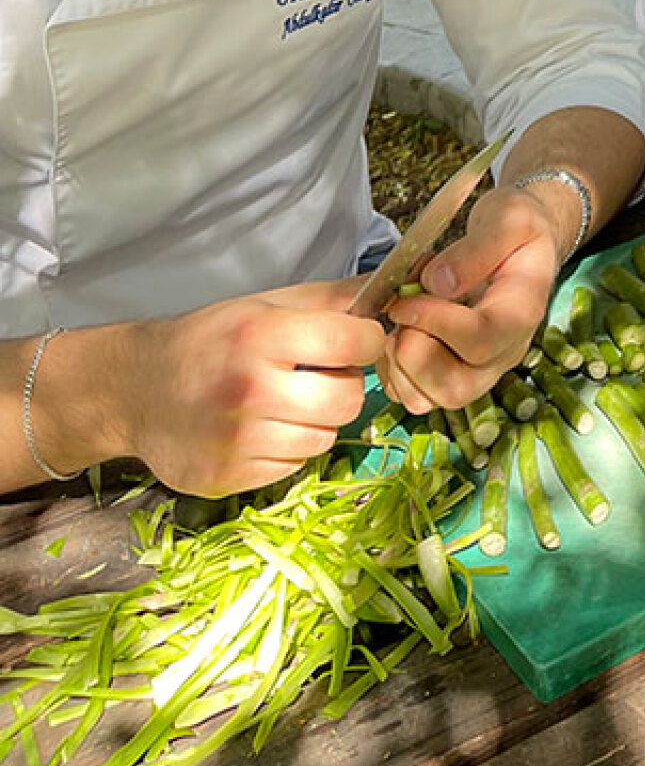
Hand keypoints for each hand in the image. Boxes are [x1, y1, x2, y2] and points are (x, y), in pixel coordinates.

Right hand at [126, 282, 384, 496]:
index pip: (353, 342)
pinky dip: (288, 450)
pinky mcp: (226, 477)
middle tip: (320, 377)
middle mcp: (249, 388)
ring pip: (324, 439)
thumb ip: (329, 299)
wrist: (136, 388)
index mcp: (261, 335)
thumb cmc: (209, 340)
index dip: (366, 342)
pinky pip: (291, 467)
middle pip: (346, 399)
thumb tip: (387, 289)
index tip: (356, 342)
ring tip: (290, 403)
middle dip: (344, 386)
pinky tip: (264, 429)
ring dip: (318, 422)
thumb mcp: (264, 305)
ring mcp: (236, 439)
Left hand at [379, 185, 563, 413]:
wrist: (524, 241)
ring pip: (430, 400)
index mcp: (522, 313)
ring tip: (399, 319)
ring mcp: (479, 370)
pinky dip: (393, 372)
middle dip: (413, 351)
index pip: (480, 339)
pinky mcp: (454, 374)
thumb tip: (435, 283)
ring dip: (398, 364)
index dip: (435, 323)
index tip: (405, 298)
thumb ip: (477, 248)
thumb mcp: (509, 217)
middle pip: (455, 387)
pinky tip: (398, 331)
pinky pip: (414, 396)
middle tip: (400, 309)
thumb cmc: (517, 227)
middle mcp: (503, 354)